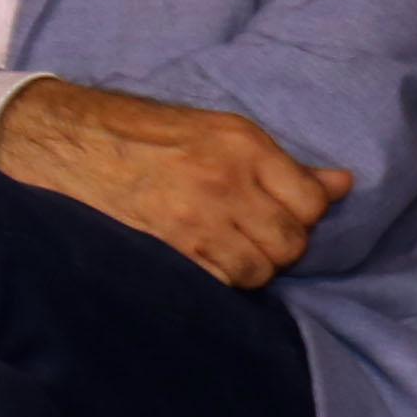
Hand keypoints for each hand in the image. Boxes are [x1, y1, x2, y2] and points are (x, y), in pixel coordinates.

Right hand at [0, 78, 351, 288]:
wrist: (72, 144)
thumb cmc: (153, 135)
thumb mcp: (225, 132)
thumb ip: (285, 166)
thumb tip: (343, 185)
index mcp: (245, 148)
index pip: (313, 203)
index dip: (307, 215)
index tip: (289, 214)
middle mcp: (223, 185)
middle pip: (291, 243)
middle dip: (283, 246)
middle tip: (259, 237)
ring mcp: (192, 222)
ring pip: (258, 271)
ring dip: (253, 267)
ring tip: (231, 249)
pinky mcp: (163, 252)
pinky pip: (217, 284)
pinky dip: (219, 279)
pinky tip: (206, 261)